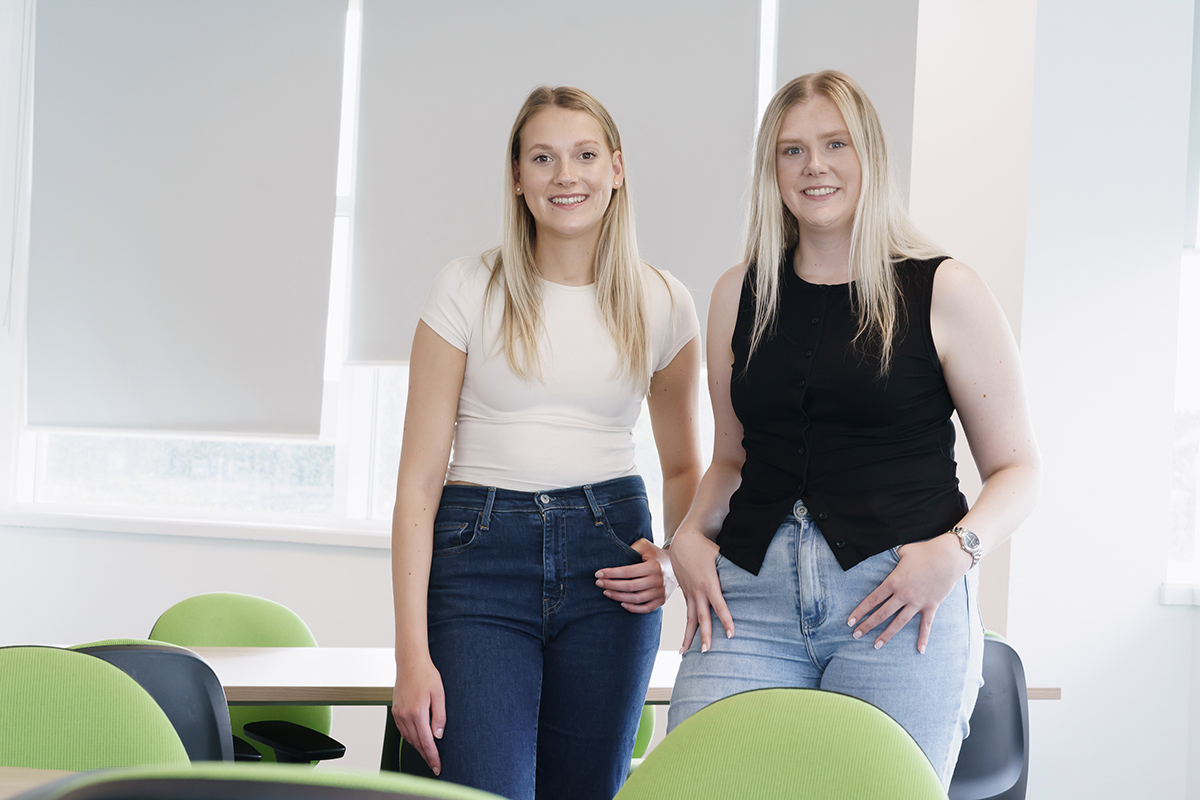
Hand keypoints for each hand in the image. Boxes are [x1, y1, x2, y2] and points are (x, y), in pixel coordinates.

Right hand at [391, 653, 445, 775]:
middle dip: (426, 755)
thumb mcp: (440, 694)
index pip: (426, 741)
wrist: (411, 663)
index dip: (432, 756)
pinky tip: (418, 740)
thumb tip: (439, 735)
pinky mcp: (395, 711)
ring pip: (408, 738)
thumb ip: (440, 716)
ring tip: (428, 754)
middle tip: (434, 764)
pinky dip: (411, 738)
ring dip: (418, 748)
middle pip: (416, 743)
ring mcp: (398, 713)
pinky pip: (403, 730)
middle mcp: (405, 715)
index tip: (437, 766)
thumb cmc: (426, 675)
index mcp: (417, 712)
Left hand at [595, 538, 675, 612]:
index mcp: (653, 566)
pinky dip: (632, 608)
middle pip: (630, 587)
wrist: (677, 565)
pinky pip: (645, 608)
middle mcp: (657, 580)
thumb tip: (616, 554)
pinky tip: (621, 603)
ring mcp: (660, 592)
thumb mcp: (646, 546)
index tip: (598, 574)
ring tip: (606, 592)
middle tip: (598, 583)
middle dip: (611, 585)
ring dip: (618, 596)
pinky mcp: (661, 601)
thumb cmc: (657, 555)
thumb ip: (632, 548)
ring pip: (635, 599)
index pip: (628, 572)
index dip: (611, 573)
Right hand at [670, 528, 733, 653]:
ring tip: (685, 654)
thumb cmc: (705, 548)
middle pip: (702, 617)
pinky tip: (684, 644)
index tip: (730, 634)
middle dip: (704, 634)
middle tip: (707, 651)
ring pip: (690, 619)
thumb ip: (735, 566)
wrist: (682, 542)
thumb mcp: (721, 555)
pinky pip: (687, 615)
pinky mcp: (686, 595)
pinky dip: (686, 629)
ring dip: (688, 637)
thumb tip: (756, 572)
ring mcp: (690, 594)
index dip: (726, 620)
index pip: (719, 606)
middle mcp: (698, 592)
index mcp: (709, 583)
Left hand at [847, 533, 973, 652]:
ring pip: (899, 622)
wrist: (949, 557)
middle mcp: (904, 595)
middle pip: (882, 614)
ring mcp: (917, 602)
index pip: (872, 599)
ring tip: (876, 645)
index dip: (860, 611)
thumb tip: (883, 557)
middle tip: (856, 635)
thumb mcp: (902, 552)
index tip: (850, 621)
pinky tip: (920, 650)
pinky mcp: (931, 606)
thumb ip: (891, 558)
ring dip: (887, 635)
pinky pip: (926, 625)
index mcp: (894, 582)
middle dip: (867, 625)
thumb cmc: (925, 551)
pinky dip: (923, 638)